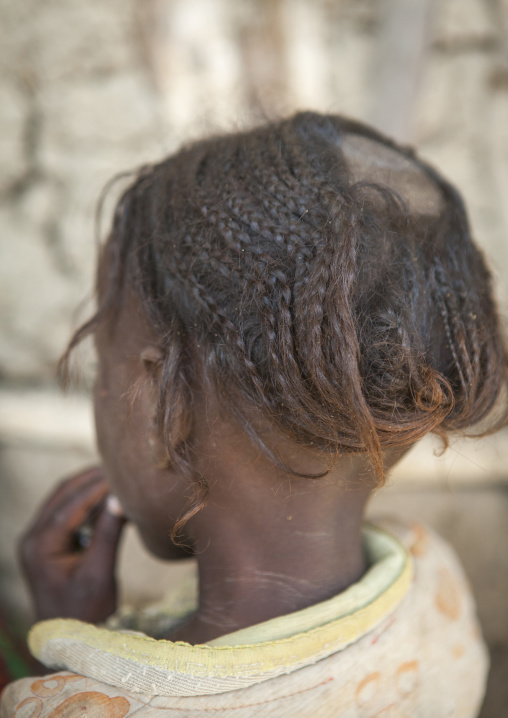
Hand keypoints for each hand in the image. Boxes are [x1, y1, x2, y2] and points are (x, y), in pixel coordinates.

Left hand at [19, 467, 125, 623]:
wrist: (69, 637)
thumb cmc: (86, 611)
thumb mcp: (99, 573)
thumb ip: (108, 533)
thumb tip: (121, 498)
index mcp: (40, 546)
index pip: (70, 505)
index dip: (96, 486)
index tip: (121, 474)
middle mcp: (32, 537)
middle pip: (62, 494)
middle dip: (90, 479)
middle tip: (119, 468)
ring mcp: (37, 539)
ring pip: (62, 499)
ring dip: (88, 487)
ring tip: (116, 478)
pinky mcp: (46, 542)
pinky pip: (65, 511)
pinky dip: (86, 501)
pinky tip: (107, 497)